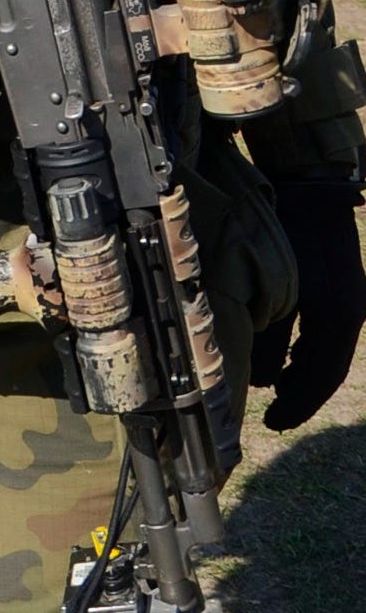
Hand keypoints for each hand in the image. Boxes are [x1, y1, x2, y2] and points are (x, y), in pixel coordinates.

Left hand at [250, 173, 365, 429]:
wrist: (311, 189)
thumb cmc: (285, 237)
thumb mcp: (270, 294)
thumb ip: (266, 338)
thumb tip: (262, 380)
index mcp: (337, 321)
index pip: (320, 378)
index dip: (298, 405)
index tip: (274, 423)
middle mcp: (350, 315)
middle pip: (327, 369)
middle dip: (301, 395)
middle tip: (275, 415)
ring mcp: (350, 301)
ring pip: (328, 352)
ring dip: (304, 374)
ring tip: (278, 390)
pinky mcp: (343, 288)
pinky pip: (329, 333)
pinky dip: (309, 351)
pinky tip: (291, 357)